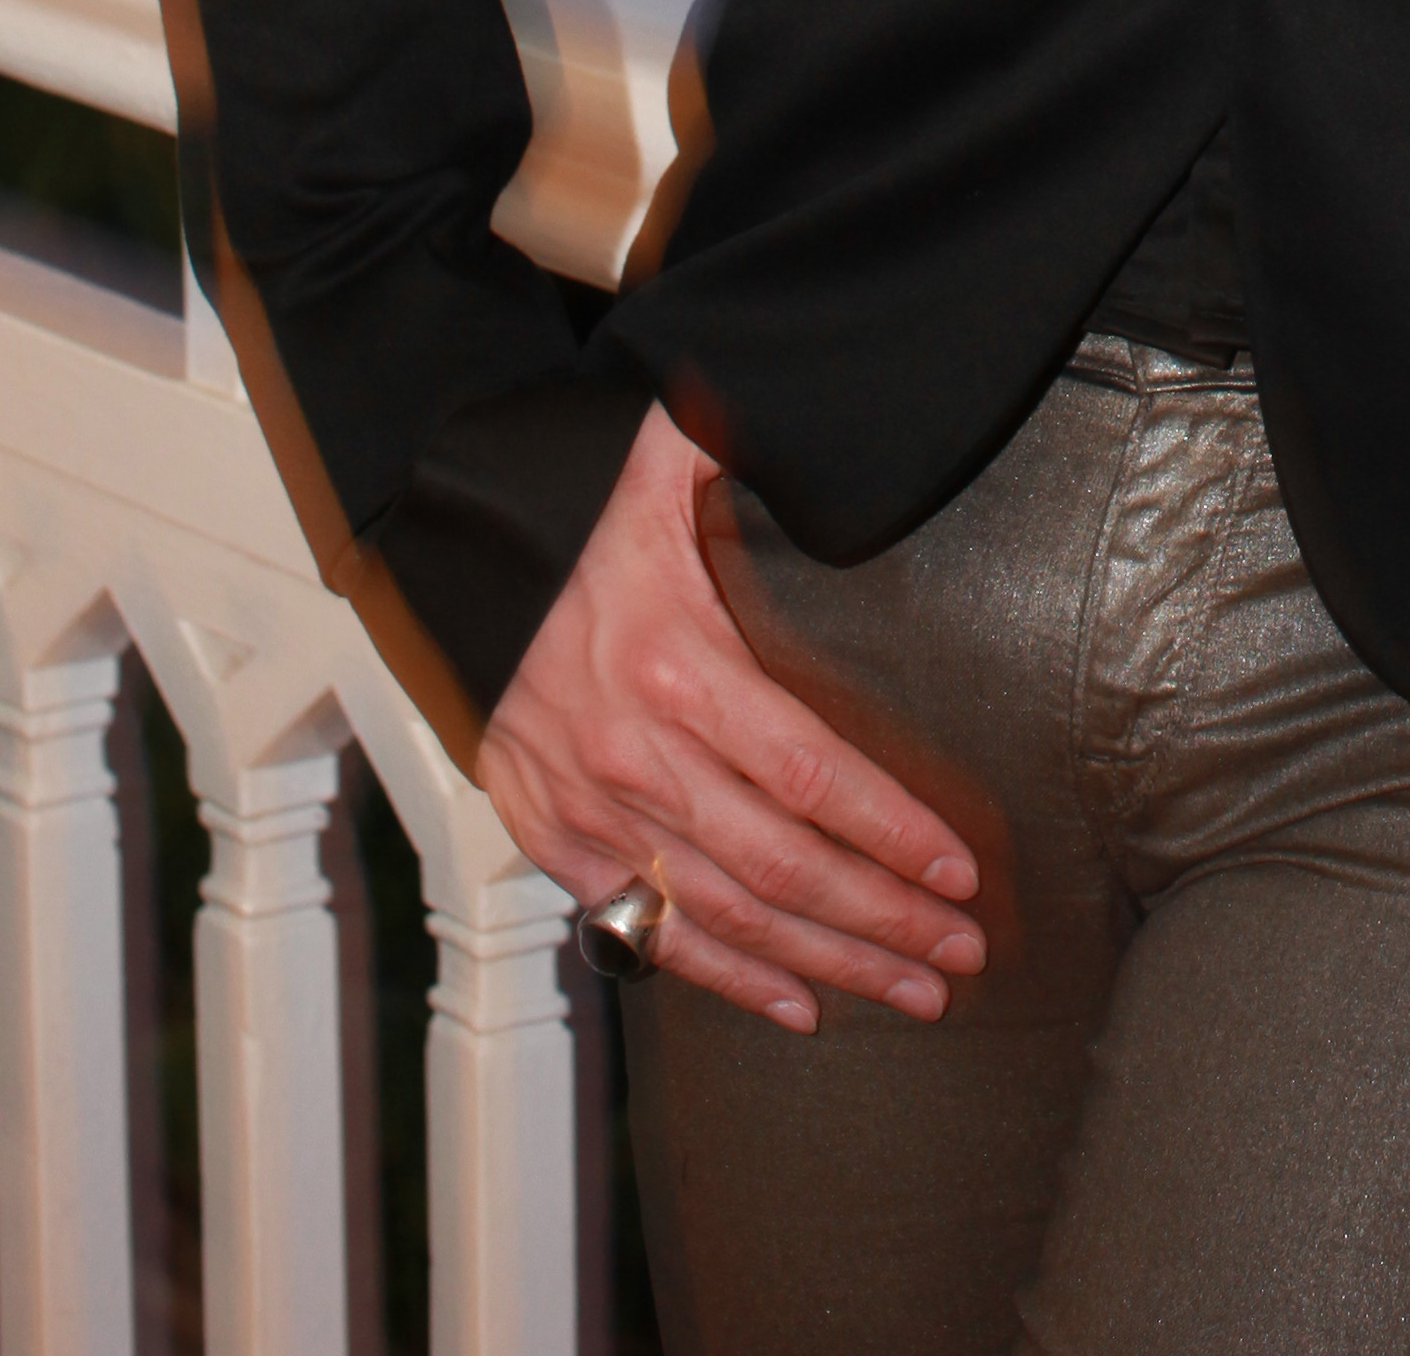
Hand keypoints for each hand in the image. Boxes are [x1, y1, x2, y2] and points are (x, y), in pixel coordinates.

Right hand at [477, 399, 985, 1032]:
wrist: (448, 556)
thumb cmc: (577, 511)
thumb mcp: (664, 462)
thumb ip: (746, 441)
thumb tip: (827, 406)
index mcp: (675, 665)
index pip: (808, 776)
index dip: (890, 831)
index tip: (959, 871)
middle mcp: (631, 753)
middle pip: (780, 865)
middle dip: (881, 919)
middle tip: (960, 955)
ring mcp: (587, 808)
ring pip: (725, 914)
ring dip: (826, 961)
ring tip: (912, 990)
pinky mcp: (553, 840)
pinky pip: (649, 931)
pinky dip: (726, 977)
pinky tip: (800, 1004)